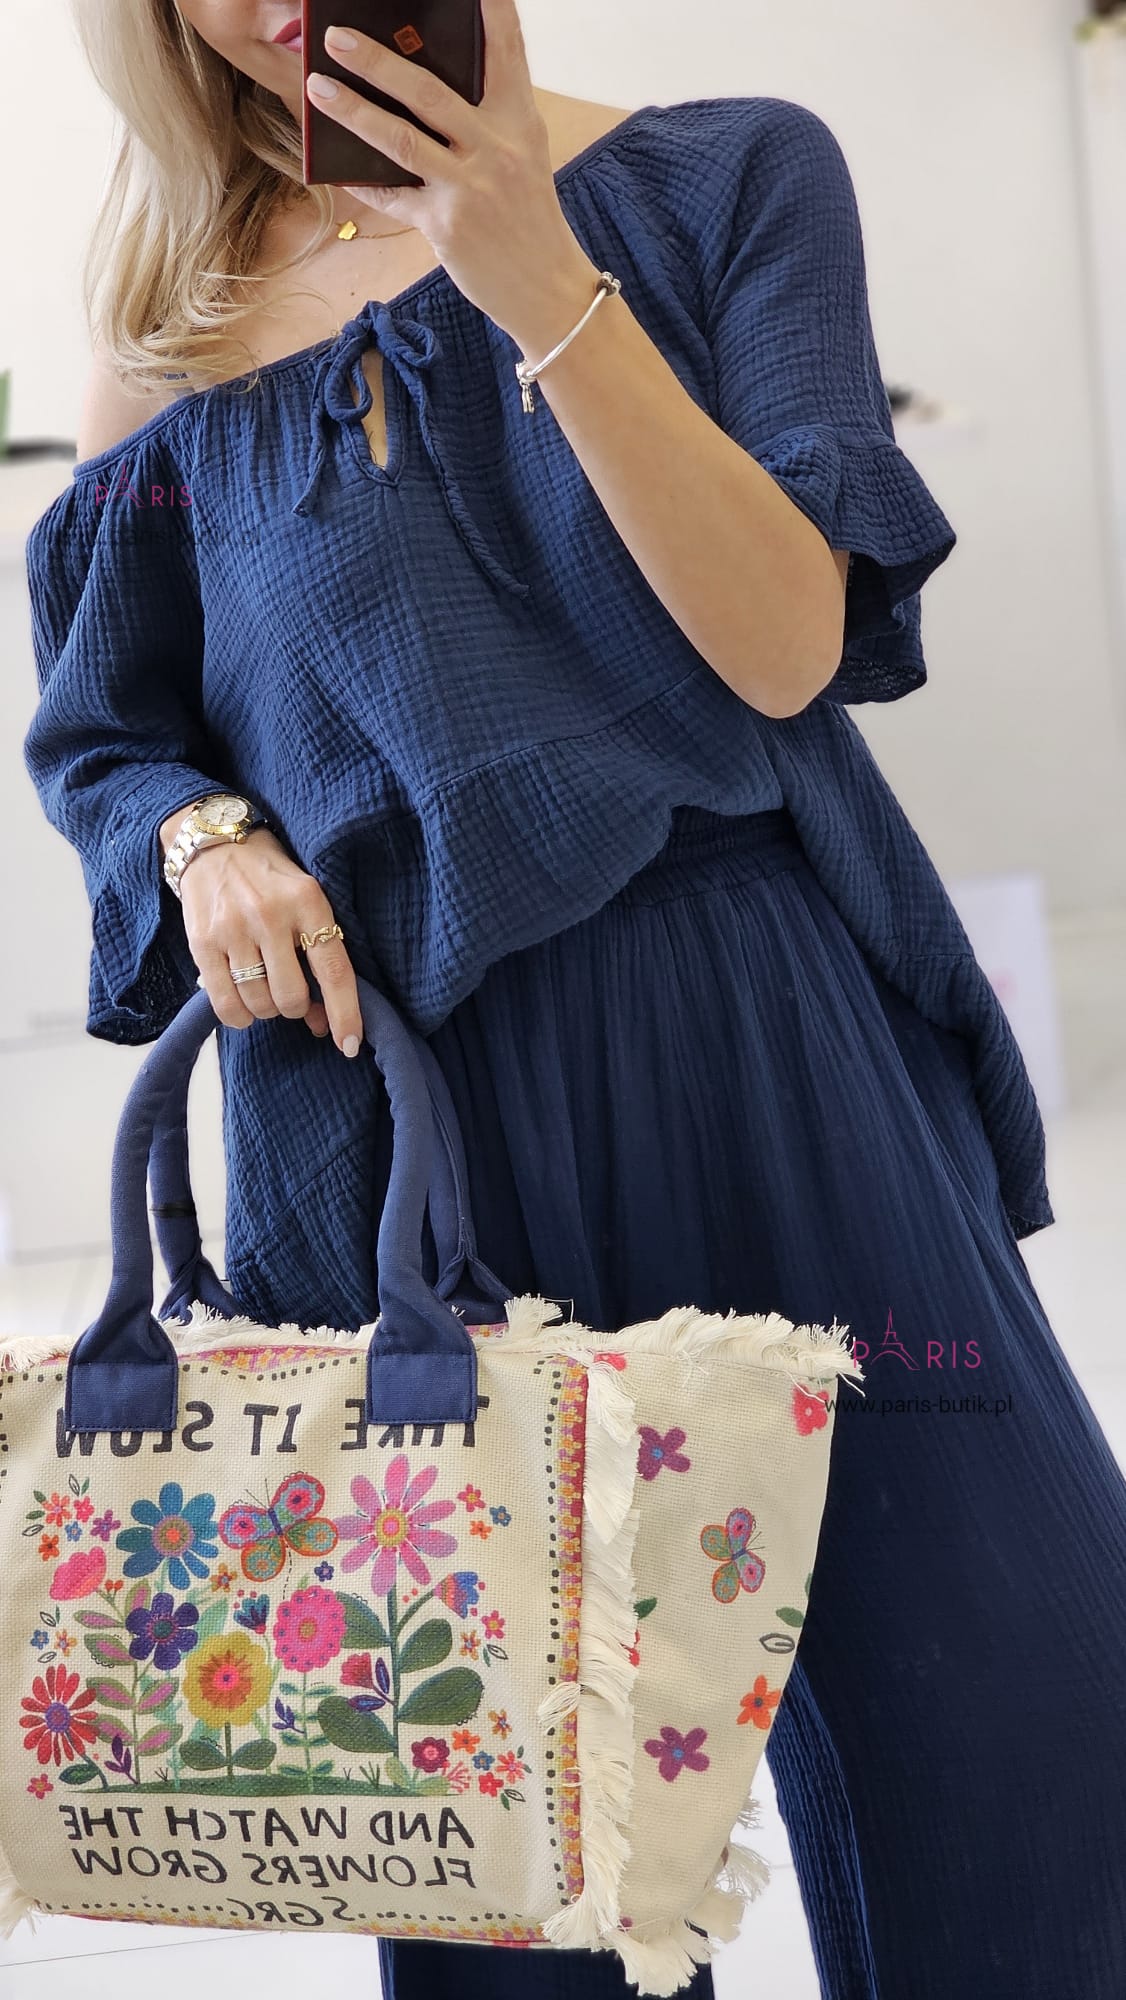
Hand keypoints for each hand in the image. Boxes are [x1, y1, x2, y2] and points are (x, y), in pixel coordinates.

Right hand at [162, 816, 363, 1055]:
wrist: (215, 842)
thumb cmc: (271, 879)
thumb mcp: (306, 901)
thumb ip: (318, 955)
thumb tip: (321, 1021)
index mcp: (308, 902)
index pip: (334, 970)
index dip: (345, 1013)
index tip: (349, 1044)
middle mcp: (271, 915)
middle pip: (291, 996)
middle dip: (295, 1007)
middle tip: (290, 993)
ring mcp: (233, 929)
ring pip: (259, 1003)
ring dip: (266, 1009)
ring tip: (263, 987)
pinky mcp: (202, 942)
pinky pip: (224, 1003)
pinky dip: (239, 1015)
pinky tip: (243, 1003)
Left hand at [305, 0, 597, 345]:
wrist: (547, 290)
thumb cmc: (529, 220)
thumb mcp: (523, 159)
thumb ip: (486, 121)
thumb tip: (423, 90)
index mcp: (519, 122)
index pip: (506, 51)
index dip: (490, 10)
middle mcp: (496, 149)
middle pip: (429, 91)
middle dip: (377, 61)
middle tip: (336, 36)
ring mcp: (470, 188)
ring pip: (402, 139)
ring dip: (353, 110)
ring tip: (317, 86)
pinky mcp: (446, 225)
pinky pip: (393, 195)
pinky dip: (363, 180)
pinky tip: (337, 167)